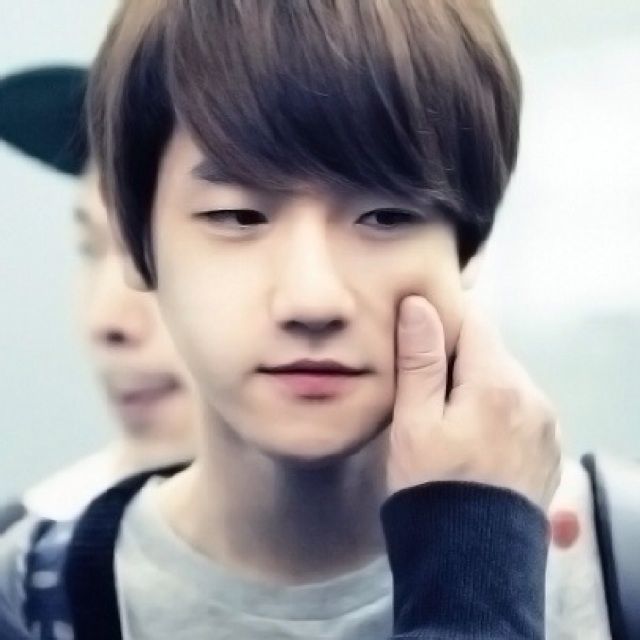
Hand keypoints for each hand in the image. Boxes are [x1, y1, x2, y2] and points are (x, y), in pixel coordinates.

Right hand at [387, 296, 560, 511]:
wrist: (471, 563)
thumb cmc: (432, 487)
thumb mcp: (414, 423)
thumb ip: (420, 361)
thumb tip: (420, 305)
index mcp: (498, 383)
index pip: (474, 322)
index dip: (442, 322)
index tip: (415, 339)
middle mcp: (533, 396)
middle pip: (491, 352)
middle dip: (457, 358)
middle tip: (421, 386)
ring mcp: (546, 425)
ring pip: (505, 381)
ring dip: (477, 385)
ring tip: (446, 417)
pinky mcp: (548, 450)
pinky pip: (519, 411)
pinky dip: (496, 411)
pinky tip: (473, 440)